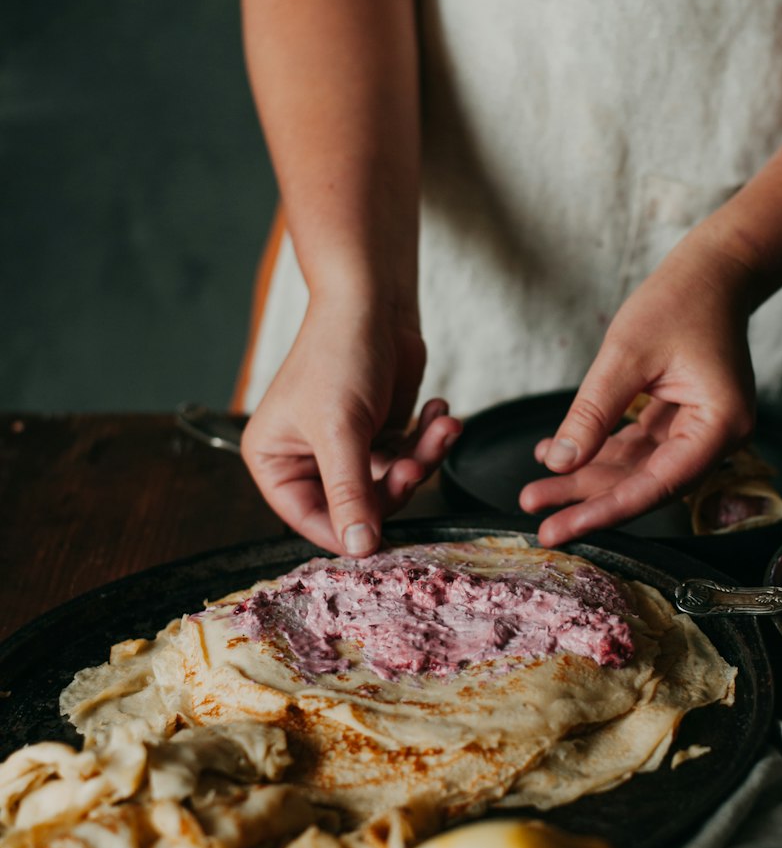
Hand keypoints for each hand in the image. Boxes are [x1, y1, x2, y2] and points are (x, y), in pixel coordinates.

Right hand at [241, 291, 460, 554]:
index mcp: (274, 460)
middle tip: (417, 465)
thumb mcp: (340, 430)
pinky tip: (440, 412)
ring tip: (442, 425)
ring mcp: (346, 446)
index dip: (349, 532)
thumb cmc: (339, 353)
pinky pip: (408, 456)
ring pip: (391, 482)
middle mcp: (306, 458)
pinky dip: (429, 439)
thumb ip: (349, 493)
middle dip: (396, 485)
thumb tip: (359, 549)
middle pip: (357, 506)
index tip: (385, 538)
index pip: (309, 520)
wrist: (373, 299)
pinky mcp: (379, 431)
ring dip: (422, 457)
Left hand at [519, 245, 755, 545]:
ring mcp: (699, 431)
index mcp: (720, 427)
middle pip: (645, 485)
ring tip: (535, 491)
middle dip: (588, 500)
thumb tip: (560, 465)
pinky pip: (636, 448)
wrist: (713, 271)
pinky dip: (598, 451)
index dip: (606, 510)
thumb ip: (593, 413)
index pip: (658, 486)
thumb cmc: (678, 301)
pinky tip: (555, 454)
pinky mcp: (681, 421)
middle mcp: (717, 439)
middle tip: (538, 521)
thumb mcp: (625, 355)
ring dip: (587, 480)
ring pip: (636, 470)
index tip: (561, 529)